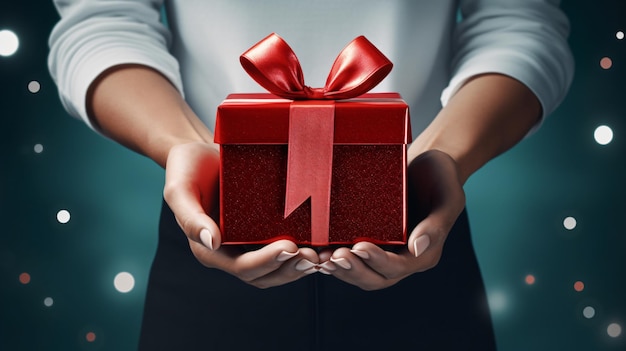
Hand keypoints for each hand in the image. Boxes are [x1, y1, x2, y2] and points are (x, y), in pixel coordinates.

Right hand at [163, 142, 319, 288]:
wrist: (198, 152)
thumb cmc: (185, 169)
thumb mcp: (179, 189)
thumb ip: (190, 217)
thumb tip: (212, 241)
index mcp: (209, 249)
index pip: (242, 267)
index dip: (267, 262)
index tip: (290, 247)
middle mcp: (229, 252)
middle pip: (264, 276)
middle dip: (290, 269)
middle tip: (314, 256)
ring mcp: (246, 244)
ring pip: (276, 270)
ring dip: (299, 267)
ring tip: (322, 255)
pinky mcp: (261, 231)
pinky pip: (282, 250)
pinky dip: (300, 253)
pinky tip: (320, 244)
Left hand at [321, 149, 465, 289]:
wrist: (429, 162)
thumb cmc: (441, 177)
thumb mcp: (448, 197)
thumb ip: (436, 225)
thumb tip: (417, 248)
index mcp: (424, 253)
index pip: (398, 267)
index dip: (376, 261)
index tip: (359, 246)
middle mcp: (403, 257)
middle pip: (375, 278)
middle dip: (353, 271)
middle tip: (334, 257)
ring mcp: (385, 250)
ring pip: (360, 272)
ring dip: (340, 269)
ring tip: (321, 259)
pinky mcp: (371, 239)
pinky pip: (352, 256)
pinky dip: (335, 258)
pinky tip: (318, 251)